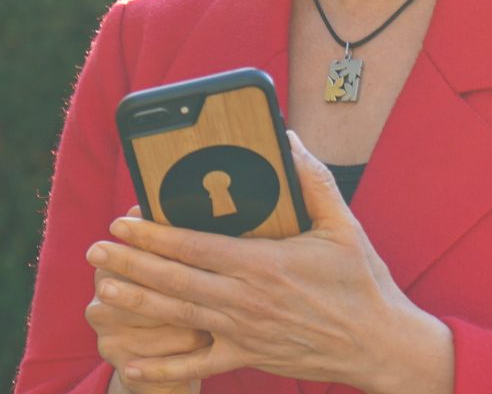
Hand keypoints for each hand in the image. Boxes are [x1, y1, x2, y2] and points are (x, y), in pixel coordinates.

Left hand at [87, 133, 452, 393]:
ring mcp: (244, 333)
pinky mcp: (249, 358)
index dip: (155, 236)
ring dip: (136, 303)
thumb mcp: (343, 223)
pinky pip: (197, 366)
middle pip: (175, 281)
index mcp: (265, 264)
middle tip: (95, 252)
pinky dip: (161, 367)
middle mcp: (246, 300)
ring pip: (177, 317)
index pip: (196, 247)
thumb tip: (289, 139)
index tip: (123, 223)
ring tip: (101, 292)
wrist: (379, 343)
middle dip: (130, 265)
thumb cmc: (361, 281)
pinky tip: (129, 362)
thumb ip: (313, 179)